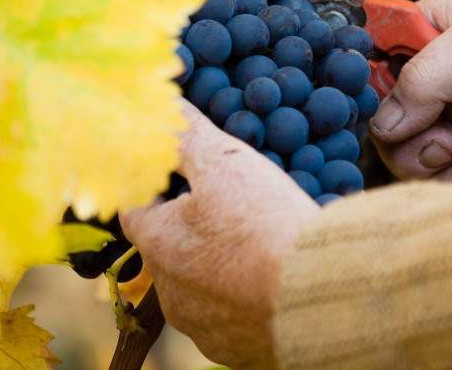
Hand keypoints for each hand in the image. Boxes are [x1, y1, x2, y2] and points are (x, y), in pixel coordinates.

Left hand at [121, 102, 318, 368]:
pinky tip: (275, 276)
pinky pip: (232, 315)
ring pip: (202, 284)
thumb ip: (189, 134)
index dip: (158, 184)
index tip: (182, 172)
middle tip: (233, 203)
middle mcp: (168, 290)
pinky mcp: (235, 349)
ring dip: (220, 263)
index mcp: (156, 243)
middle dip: (195, 225)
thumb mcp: (225, 162)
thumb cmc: (263, 224)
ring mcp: (201, 325)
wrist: (316, 296)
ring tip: (261, 239)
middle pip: (171, 247)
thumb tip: (165, 106)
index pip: (135, 206)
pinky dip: (246, 295)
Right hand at [371, 0, 451, 178]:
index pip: (378, 57)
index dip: (371, 85)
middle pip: (390, 115)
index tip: (387, 107)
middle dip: (403, 135)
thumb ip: (428, 74)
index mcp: (440, 28)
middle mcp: (450, 72)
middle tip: (438, 141)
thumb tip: (384, 121)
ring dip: (432, 164)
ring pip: (416, 153)